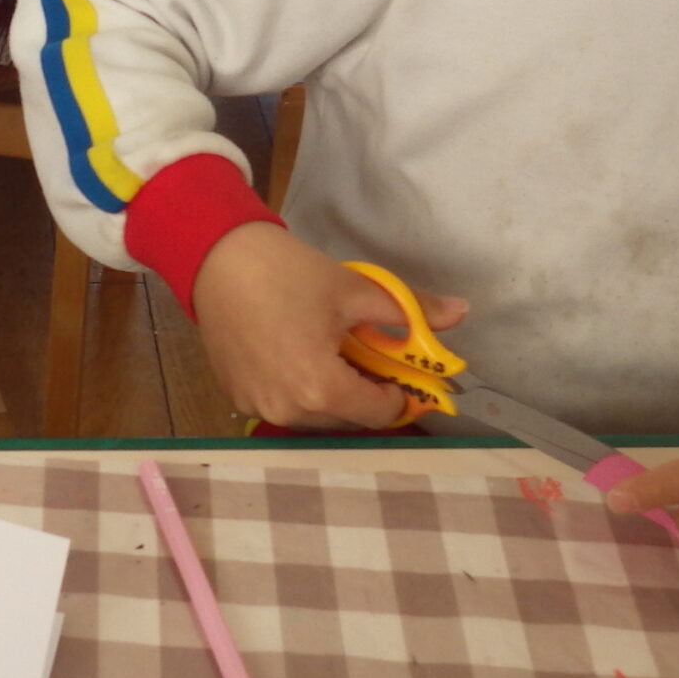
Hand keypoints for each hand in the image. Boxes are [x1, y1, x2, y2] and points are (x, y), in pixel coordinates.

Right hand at [193, 222, 466, 429]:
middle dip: (367, 392)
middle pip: (349, 419)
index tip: (402, 367)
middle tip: (369, 355)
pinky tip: (299, 355)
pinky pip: (285, 407)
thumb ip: (410, 310)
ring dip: (335, 395)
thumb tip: (461, 312)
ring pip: (317, 417)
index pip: (382, 413)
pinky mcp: (237, 399)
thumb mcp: (356, 289)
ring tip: (333, 354)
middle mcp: (288, 411)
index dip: (401, 391)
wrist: (217, 258)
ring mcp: (257, 408)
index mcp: (321, 389)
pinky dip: (301, 391)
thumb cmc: (288, 272)